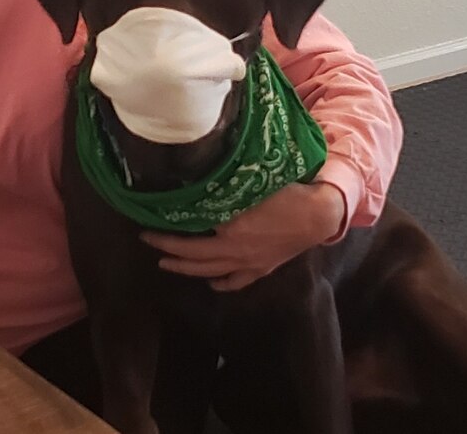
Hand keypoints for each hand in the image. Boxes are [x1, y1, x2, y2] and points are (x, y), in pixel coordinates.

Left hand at [141, 182, 345, 291]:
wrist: (319, 215)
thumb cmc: (289, 193)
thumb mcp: (254, 185)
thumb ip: (226, 189)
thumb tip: (200, 184)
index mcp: (231, 229)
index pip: (189, 232)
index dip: (166, 231)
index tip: (147, 224)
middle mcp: (235, 250)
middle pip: (194, 255)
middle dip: (168, 249)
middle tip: (148, 241)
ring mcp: (248, 263)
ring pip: (210, 272)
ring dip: (185, 269)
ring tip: (166, 264)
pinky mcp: (261, 269)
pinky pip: (236, 282)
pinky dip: (220, 283)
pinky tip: (210, 282)